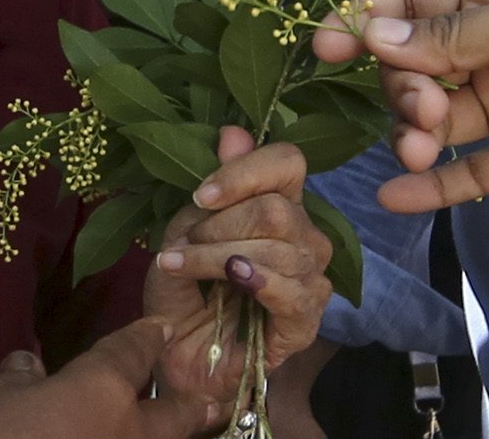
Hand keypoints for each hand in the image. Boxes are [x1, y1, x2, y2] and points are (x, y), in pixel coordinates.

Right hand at [0, 317, 214, 438]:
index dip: (146, 337)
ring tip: (191, 431)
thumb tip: (28, 367)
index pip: (130, 353)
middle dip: (193, 407)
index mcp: (98, 390)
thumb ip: (14, 381)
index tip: (161, 327)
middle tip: (212, 403)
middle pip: (173, 417)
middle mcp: (126, 433)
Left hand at [142, 129, 335, 379]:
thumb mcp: (182, 232)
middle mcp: (303, 235)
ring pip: (279, 249)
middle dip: (222, 224)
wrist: (178, 356)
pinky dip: (257, 281)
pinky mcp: (306, 321)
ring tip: (182, 266)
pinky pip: (294, 292)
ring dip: (218, 256)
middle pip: (279, 209)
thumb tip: (233, 133)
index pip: (287, 162)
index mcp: (279, 202)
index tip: (202, 195)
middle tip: (184, 242)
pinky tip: (232, 282)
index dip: (246, 171)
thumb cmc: (183, 291)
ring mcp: (311, 278)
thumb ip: (211, 192)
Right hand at [314, 0, 488, 208]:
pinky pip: (472, 173)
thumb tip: (375, 35)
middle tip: (424, 107)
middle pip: (415, 65)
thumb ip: (457, 35)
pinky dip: (434, 186)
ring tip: (422, 147)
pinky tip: (396, 196)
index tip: (326, 45)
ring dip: (414, 133)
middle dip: (402, 85)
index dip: (366, 19)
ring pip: (437, 119)